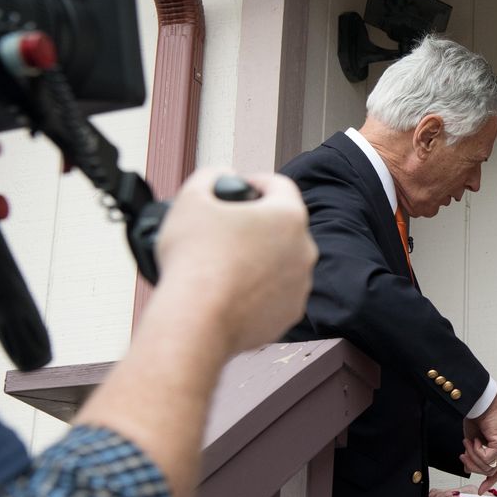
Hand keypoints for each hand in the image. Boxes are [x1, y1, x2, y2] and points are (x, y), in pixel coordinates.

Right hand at [154, 167, 316, 355]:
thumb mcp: (192, 199)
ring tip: (227, 262)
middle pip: (283, 226)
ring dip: (261, 257)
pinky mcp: (290, 314)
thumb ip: (210, 175)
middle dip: (258, 223)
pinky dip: (259, 289)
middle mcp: (304, 251)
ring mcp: (300, 285)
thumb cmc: (194, 260)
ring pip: (282, 262)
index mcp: (288, 216)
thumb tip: (222, 176)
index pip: (279, 186)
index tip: (241, 188)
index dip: (256, 181)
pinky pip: (276, 293)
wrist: (196, 321)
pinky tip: (233, 289)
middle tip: (228, 229)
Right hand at [461, 393, 496, 491]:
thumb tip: (466, 468)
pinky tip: (477, 439)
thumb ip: (472, 455)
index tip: (480, 491)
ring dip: (473, 456)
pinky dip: (477, 451)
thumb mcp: (471, 441)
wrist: (478, 403)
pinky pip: (487, 459)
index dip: (489, 482)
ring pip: (488, 467)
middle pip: (489, 471)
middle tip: (463, 454)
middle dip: (472, 465)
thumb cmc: (476, 417)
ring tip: (469, 443)